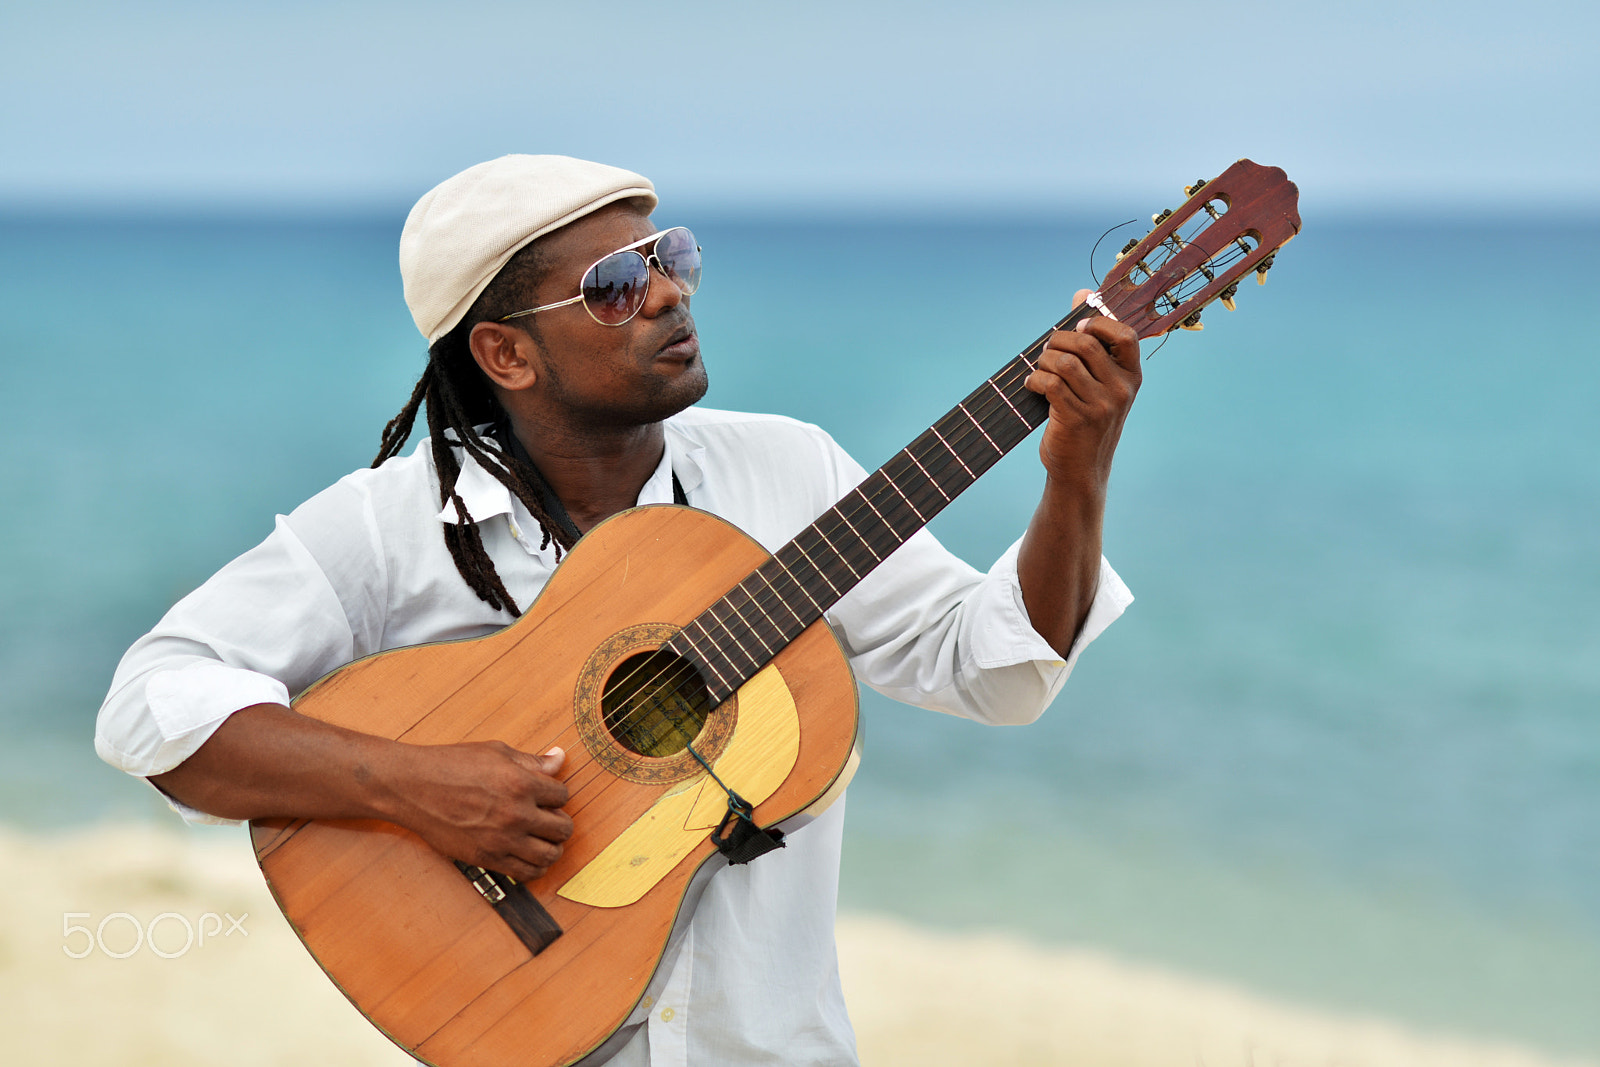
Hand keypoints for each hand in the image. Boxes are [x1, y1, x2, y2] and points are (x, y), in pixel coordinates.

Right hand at [392, 741, 573, 882]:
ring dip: (552, 847)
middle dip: (559, 822)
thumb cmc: (451, 764)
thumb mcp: (495, 752)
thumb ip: (531, 761)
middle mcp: (516, 814)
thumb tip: (558, 758)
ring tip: (542, 840)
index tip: (547, 796)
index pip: (563, 796)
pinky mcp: (486, 857)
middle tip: (549, 819)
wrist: (413, 787)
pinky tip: (528, 856)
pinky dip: (534, 868)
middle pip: (562, 828)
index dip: (557, 795)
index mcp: (521, 783)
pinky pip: (526, 873)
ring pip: (550, 855)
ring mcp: (502, 839)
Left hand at [1025, 288, 1141, 492]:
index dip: (1098, 323)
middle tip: (1047, 351)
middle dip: (1057, 340)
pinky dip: (1034, 380)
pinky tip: (1032, 386)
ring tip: (1039, 369)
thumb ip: (1093, 340)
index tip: (1078, 328)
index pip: (1125, 335)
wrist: (1081, 470)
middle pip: (1085, 343)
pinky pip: (1050, 383)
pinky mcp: (1076, 419)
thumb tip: (1083, 293)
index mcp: (1132, 376)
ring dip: (1043, 360)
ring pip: (1064, 362)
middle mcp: (1121, 390)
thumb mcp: (1099, 383)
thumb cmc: (1088, 419)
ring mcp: (1100, 406)